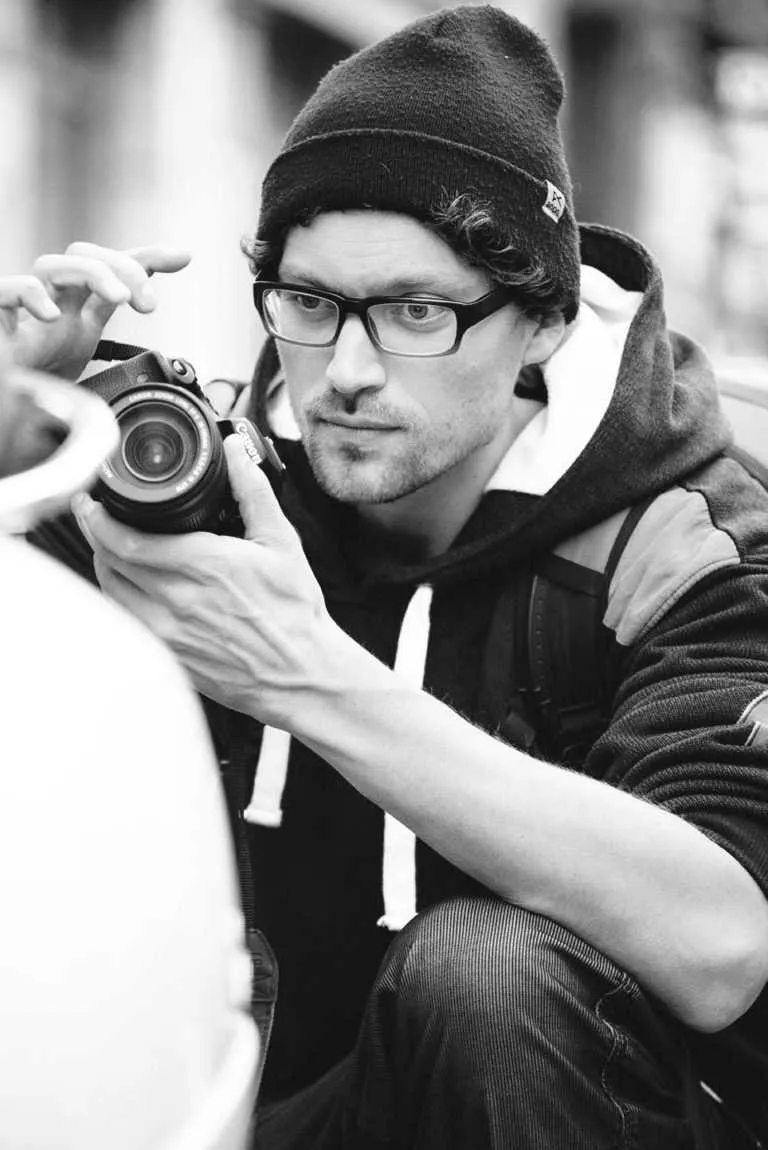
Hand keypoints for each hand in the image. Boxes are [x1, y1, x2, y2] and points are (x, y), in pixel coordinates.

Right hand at [0, 242, 190, 379]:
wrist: (7, 410)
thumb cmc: (38, 389)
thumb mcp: (92, 376)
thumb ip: (118, 366)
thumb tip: (156, 376)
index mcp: (77, 311)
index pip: (112, 271)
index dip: (147, 259)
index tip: (184, 257)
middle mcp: (54, 302)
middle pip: (85, 255)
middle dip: (122, 268)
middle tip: (148, 304)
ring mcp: (26, 309)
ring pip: (53, 265)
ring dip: (93, 273)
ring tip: (120, 298)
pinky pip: (8, 290)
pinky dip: (30, 295)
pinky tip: (53, 316)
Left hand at [73, 435, 335, 722]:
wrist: (300, 674)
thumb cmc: (294, 612)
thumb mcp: (281, 542)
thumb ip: (253, 491)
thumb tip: (236, 453)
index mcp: (202, 564)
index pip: (125, 539)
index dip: (97, 518)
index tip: (91, 502)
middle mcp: (177, 600)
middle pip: (109, 562)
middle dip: (95, 534)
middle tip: (93, 515)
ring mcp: (168, 632)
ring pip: (113, 592)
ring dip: (103, 565)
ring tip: (107, 546)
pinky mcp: (169, 657)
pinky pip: (126, 621)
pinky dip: (119, 598)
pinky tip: (129, 586)